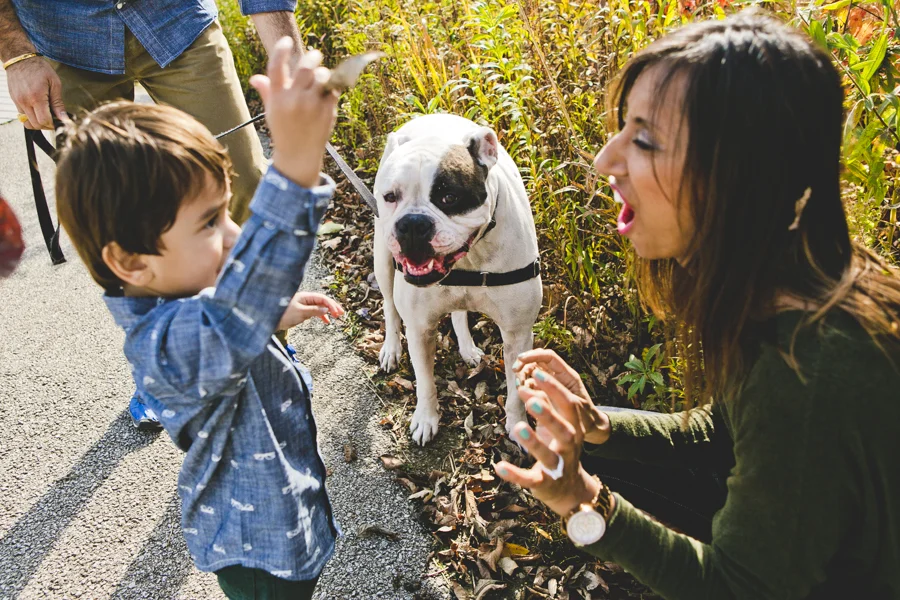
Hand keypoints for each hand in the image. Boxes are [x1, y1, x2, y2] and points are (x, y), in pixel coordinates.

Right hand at [7, 56, 66, 128]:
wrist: (20, 59)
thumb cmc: (40, 69)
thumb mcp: (54, 83)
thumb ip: (58, 103)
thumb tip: (63, 118)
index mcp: (36, 97)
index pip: (44, 120)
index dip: (53, 125)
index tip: (58, 122)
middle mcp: (24, 101)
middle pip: (36, 124)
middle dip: (46, 125)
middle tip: (53, 119)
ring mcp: (18, 101)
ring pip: (27, 122)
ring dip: (38, 122)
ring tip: (45, 114)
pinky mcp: (14, 100)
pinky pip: (22, 115)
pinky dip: (31, 117)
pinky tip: (37, 109)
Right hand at [249, 38, 337, 187]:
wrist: (299, 155)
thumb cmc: (284, 130)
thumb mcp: (272, 112)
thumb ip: (267, 92)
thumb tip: (256, 78)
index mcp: (277, 97)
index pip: (276, 66)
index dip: (281, 49)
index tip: (287, 41)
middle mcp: (293, 99)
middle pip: (305, 67)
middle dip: (312, 56)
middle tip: (315, 55)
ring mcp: (311, 105)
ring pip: (321, 76)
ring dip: (323, 73)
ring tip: (321, 77)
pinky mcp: (326, 111)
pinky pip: (333, 90)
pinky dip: (332, 88)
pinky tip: (328, 92)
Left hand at [277, 292, 343, 329]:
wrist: (269, 319)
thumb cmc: (283, 314)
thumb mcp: (300, 313)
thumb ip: (314, 311)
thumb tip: (326, 310)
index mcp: (305, 296)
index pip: (322, 298)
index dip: (331, 305)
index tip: (337, 313)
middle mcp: (305, 299)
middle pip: (322, 301)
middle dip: (332, 306)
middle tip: (341, 313)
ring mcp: (304, 305)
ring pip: (320, 307)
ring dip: (328, 311)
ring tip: (336, 317)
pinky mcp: (302, 311)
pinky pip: (315, 312)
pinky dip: (321, 316)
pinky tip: (326, 321)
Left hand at [494, 367, 609, 516]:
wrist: (570, 488)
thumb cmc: (561, 448)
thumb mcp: (560, 426)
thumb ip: (547, 404)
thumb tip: (531, 375)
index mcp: (574, 429)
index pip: (568, 407)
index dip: (554, 389)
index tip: (537, 372)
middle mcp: (569, 447)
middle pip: (564, 431)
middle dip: (549, 416)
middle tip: (532, 401)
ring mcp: (557, 467)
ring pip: (547, 455)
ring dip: (534, 442)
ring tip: (518, 428)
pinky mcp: (544, 484)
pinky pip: (529, 479)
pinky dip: (515, 474)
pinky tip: (499, 466)